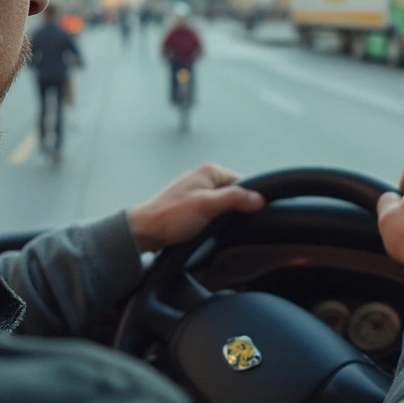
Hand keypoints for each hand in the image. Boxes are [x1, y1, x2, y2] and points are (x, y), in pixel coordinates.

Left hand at [127, 163, 265, 252]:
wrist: (144, 231)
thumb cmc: (170, 216)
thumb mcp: (207, 206)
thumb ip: (234, 199)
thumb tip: (258, 199)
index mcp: (209, 171)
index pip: (243, 182)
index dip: (249, 199)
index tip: (251, 214)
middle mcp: (203, 177)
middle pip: (233, 193)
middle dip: (234, 209)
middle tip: (228, 223)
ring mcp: (196, 191)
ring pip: (222, 204)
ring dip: (222, 217)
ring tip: (213, 227)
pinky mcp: (190, 205)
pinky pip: (211, 211)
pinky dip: (212, 221)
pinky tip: (206, 230)